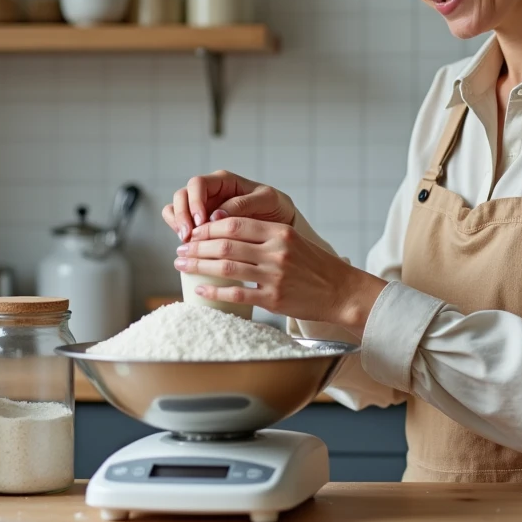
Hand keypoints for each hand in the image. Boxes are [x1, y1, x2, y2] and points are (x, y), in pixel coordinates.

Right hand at [160, 170, 295, 241]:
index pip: (198, 184)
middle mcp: (209, 192)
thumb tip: (215, 216)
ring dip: (177, 224)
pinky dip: (178, 231)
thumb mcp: (267, 200)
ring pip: (175, 208)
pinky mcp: (200, 224)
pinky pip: (178, 223)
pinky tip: (190, 244)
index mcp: (223, 181)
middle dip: (182, 215)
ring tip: (188, 242)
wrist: (280, 224)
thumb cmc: (275, 207)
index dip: (195, 201)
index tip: (201, 222)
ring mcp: (202, 207)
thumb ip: (243, 204)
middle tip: (189, 236)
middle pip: (182, 195)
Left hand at [174, 216, 387, 333]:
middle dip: (197, 246)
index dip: (208, 228)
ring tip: (182, 265)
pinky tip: (200, 288)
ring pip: (226, 267)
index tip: (193, 232)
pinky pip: (237, 294)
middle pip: (225, 245)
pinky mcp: (273, 298)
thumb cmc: (316, 266)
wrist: (341, 291)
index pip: (234, 223)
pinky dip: (214, 291)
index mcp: (279, 232)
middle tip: (181, 250)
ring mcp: (274, 275)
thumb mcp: (294, 241)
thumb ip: (264, 236)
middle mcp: (276, 251)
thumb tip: (228, 234)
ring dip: (198, 265)